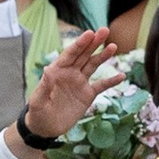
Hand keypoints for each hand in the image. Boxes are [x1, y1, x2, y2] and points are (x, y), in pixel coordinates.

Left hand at [19, 23, 120, 145]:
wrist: (45, 128)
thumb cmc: (38, 113)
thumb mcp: (38, 101)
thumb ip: (44, 86)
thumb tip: (48, 70)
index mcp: (57, 71)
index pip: (70, 54)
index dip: (80, 44)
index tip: (90, 33)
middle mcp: (70, 73)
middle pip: (84, 55)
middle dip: (94, 43)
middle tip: (105, 30)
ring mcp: (80, 83)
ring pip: (93, 65)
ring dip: (103, 56)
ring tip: (113, 46)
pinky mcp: (87, 94)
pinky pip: (101, 86)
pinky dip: (111, 81)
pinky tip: (121, 76)